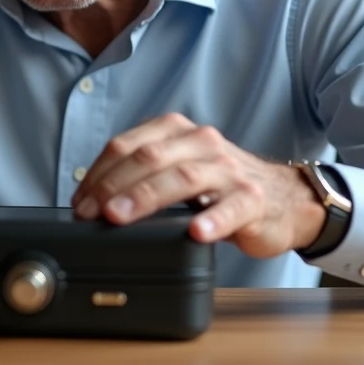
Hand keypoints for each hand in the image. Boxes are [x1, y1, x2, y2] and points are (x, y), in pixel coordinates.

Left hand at [70, 113, 325, 257]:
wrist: (284, 199)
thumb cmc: (219, 187)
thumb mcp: (177, 171)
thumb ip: (142, 177)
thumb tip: (92, 202)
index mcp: (176, 132)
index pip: (127, 146)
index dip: (98, 174)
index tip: (80, 202)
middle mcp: (201, 143)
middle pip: (149, 158)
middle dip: (113, 186)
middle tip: (91, 213)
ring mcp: (228, 169)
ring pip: (182, 177)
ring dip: (147, 197)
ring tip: (122, 217)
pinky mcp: (253, 198)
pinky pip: (231, 206)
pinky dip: (212, 219)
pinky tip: (196, 233)